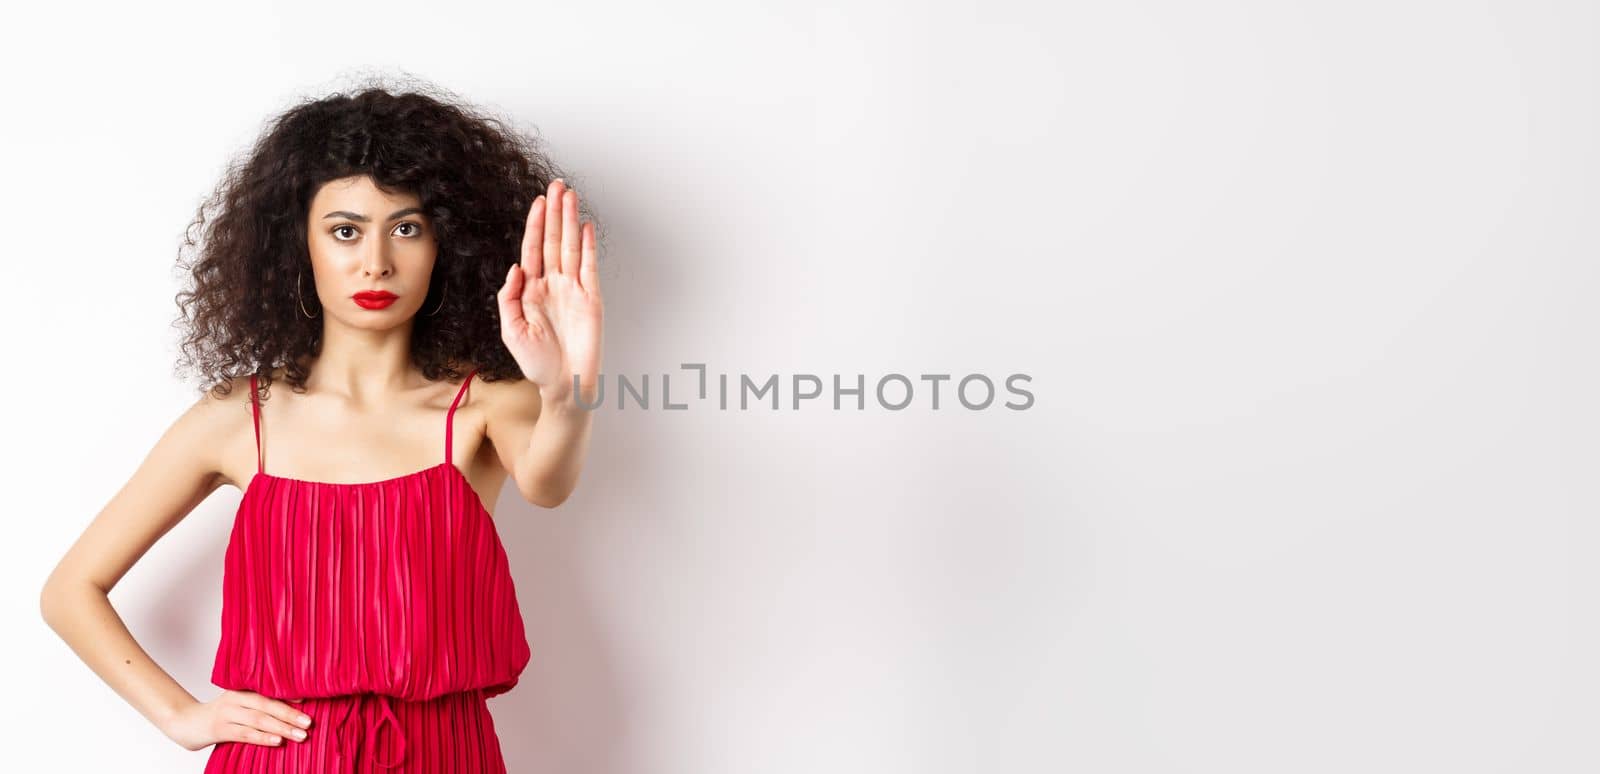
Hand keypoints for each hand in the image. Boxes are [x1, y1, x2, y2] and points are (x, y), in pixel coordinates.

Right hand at [162, 689, 311, 751]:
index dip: (288, 695)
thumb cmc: (218, 715)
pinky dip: (262, 738)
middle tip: (309, 723)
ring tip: (300, 735)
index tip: (309, 700)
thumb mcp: (237, 703)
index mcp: (241, 690)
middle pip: (267, 705)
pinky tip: (277, 741)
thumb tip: (295, 703)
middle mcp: (235, 699)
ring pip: (259, 720)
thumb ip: (258, 703)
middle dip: (290, 714)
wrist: (184, 722)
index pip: (268, 691)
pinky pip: (245, 734)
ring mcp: (226, 714)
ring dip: (282, 728)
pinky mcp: (219, 730)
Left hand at [497, 178, 604, 406]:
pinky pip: (589, 266)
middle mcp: (553, 285)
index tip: (537, 202)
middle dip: (554, 212)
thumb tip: (515, 267)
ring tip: (570, 196)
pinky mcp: (591, 298)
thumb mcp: (510, 330)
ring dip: (571, 221)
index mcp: (532, 290)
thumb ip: (508, 297)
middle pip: (553, 240)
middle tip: (556, 185)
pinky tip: (586, 227)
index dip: (535, 225)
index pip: (533, 249)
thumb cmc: (536, 363)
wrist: (563, 385)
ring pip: (571, 247)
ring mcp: (573, 290)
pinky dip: (589, 246)